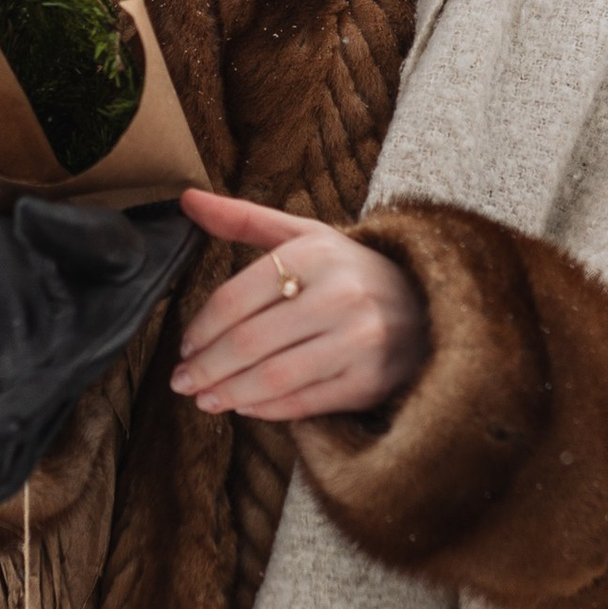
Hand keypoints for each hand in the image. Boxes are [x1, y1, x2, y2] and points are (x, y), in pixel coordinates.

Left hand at [171, 189, 427, 421]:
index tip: (185, 345)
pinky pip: (303, 403)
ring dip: (228, 392)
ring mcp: (358, 341)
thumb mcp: (305, 235)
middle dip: (207, 366)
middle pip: (250, 341)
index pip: (237, 296)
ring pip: (272, 377)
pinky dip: (265, 409)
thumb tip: (187, 199)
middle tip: (181, 381)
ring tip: (204, 398)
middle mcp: (340, 295)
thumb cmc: (350, 270)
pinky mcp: (369, 381)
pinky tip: (243, 406)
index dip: (202, 327)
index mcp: (317, 253)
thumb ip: (244, 219)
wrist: (426, 305)